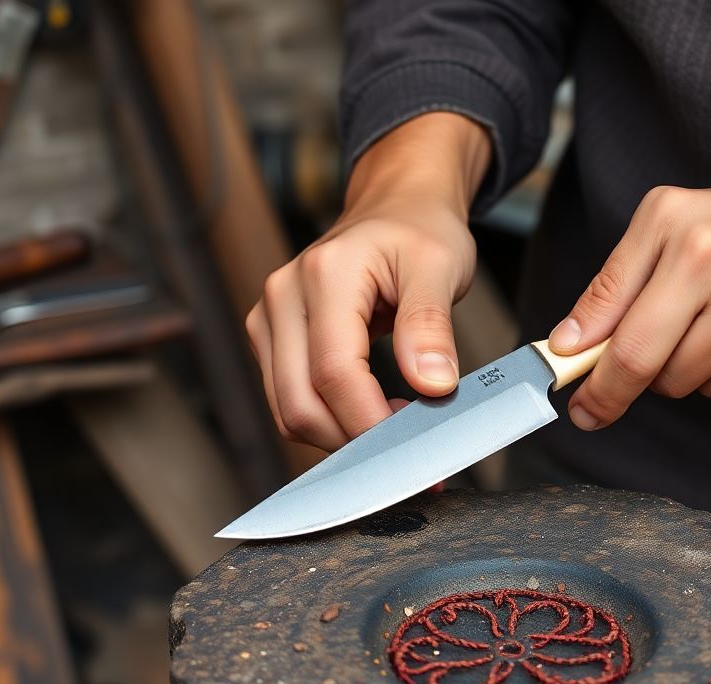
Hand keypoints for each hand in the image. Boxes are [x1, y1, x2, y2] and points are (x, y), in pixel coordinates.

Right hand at [246, 113, 489, 451]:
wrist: (396, 208)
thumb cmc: (419, 231)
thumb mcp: (441, 266)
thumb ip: (431, 326)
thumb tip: (432, 385)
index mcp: (324, 274)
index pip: (334, 372)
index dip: (370, 421)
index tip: (414, 446)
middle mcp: (282, 296)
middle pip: (299, 402)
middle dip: (353, 441)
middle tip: (412, 448)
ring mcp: (269, 319)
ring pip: (289, 410)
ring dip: (340, 437)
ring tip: (395, 429)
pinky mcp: (272, 339)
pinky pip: (290, 399)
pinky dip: (329, 421)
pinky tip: (370, 415)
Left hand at [548, 174, 710, 429]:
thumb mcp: (664, 221)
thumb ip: (609, 285)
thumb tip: (567, 346)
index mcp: (696, 254)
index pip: (631, 350)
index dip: (599, 390)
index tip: (580, 411)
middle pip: (660, 380)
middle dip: (646, 368)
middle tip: (664, 329)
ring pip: (696, 391)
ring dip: (691, 365)